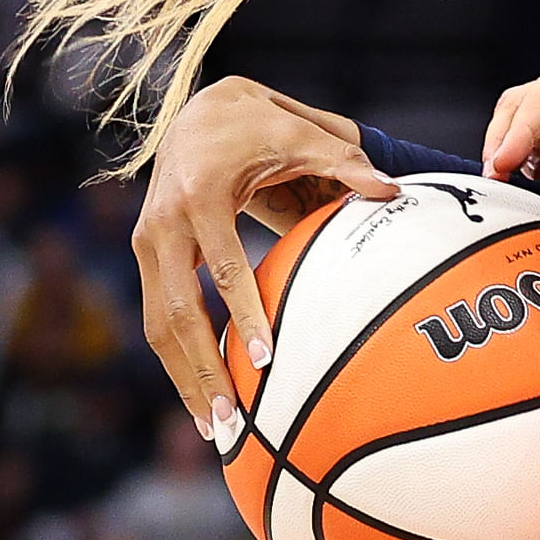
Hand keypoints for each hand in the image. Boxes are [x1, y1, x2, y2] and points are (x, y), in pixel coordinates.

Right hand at [138, 77, 401, 441]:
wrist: (199, 110)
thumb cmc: (257, 124)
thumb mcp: (300, 133)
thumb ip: (345, 161)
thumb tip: (392, 191)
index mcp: (198, 198)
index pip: (221, 267)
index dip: (244, 313)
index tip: (268, 357)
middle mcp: (161, 225)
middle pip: (174, 312)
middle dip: (202, 370)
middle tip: (231, 419)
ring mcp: (148, 244)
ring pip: (157, 325)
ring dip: (184, 378)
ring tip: (217, 429)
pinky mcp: (149, 257)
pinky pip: (159, 318)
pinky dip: (180, 360)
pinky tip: (206, 397)